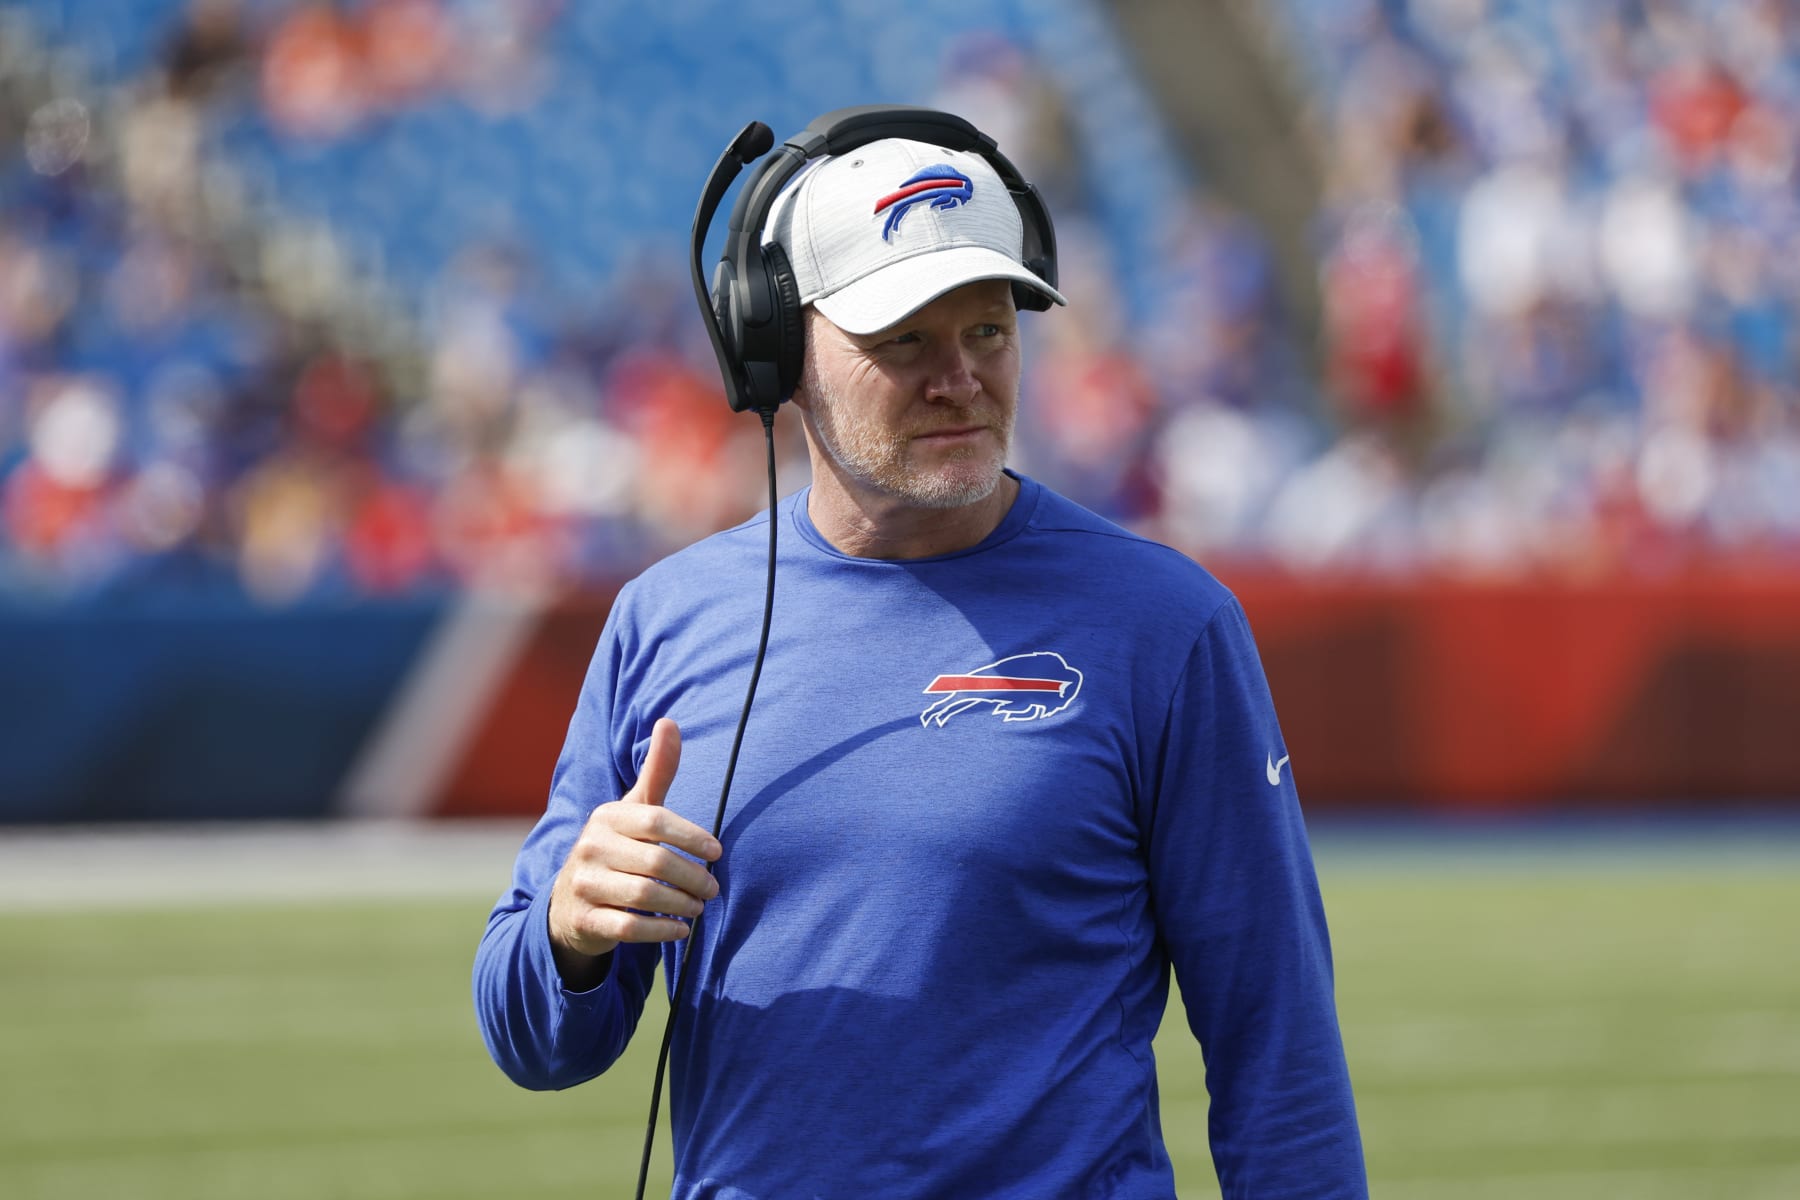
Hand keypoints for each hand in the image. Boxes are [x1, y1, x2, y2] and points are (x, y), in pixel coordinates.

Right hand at [547, 718, 720, 987]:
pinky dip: (661, 931)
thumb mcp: (634, 810)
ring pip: (644, 896)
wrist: (569, 903)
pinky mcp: (584, 920)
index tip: (717, 852)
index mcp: (607, 816)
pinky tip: (681, 929)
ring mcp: (583, 884)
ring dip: (681, 904)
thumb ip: (657, 771)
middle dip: (692, 877)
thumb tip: (669, 720)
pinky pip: (629, 928)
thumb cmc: (617, 849)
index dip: (691, 836)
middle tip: (713, 888)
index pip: (656, 821)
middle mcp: (589, 847)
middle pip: (655, 862)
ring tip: (700, 907)